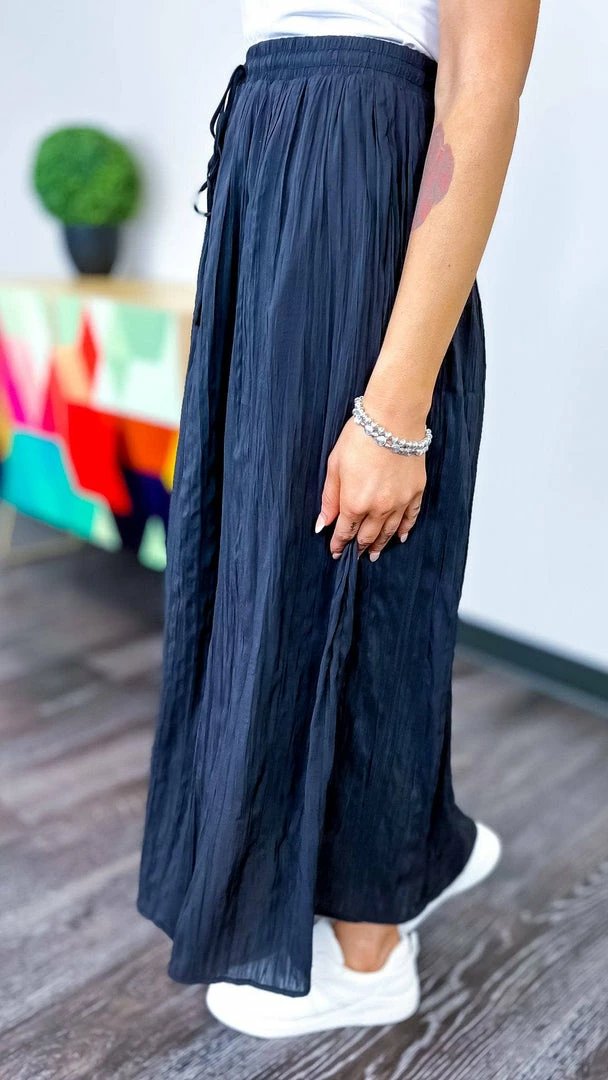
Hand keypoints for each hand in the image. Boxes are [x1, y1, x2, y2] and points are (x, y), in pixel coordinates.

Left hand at [316, 416, 426, 559]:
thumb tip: (322, 523)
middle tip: (355, 555)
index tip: (336, 552)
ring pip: (389, 532)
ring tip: (373, 554)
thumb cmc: (360, 437)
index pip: (345, 532)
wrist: (393, 420)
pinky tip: (400, 537)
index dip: (339, 544)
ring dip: (380, 545)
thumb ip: (330, 499)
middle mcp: (378, 508)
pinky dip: (404, 530)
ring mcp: (399, 502)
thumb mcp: (335, 467)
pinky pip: (410, 518)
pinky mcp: (415, 492)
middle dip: (358, 547)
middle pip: (367, 536)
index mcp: (354, 503)